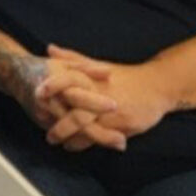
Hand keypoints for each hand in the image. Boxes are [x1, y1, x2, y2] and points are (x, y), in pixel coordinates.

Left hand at [39, 45, 175, 148]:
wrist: (159, 86)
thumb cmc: (125, 76)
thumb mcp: (99, 65)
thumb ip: (73, 59)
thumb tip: (49, 49)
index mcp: (94, 78)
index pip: (69, 80)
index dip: (52, 86)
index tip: (36, 93)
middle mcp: (102, 96)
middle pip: (76, 113)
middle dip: (59, 125)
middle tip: (46, 131)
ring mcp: (113, 112)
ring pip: (87, 129)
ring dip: (69, 137)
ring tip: (57, 140)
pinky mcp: (124, 125)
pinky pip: (100, 138)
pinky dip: (84, 144)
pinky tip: (73, 146)